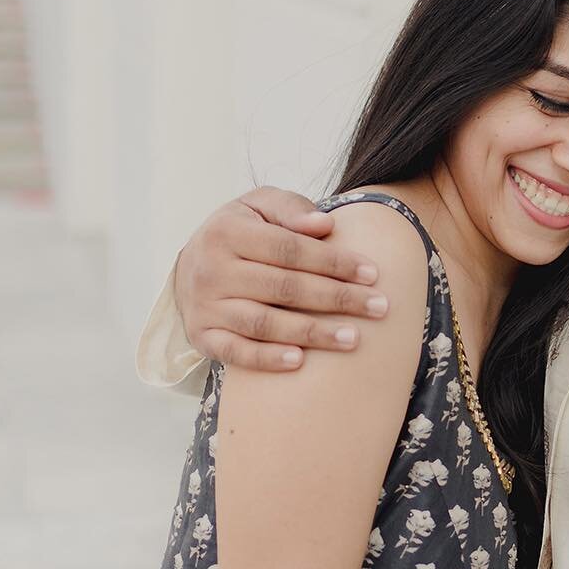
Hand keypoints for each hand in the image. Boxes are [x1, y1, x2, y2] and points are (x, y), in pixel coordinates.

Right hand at [175, 188, 389, 369]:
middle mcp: (211, 269)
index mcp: (227, 231)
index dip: (333, 262)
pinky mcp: (202, 336)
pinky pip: (236, 352)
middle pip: (284, 287)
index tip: (372, 273)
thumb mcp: (258, 206)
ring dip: (312, 333)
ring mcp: (205, 306)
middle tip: (379, 308)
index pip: (289, 249)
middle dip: (337, 298)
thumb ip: (291, 208)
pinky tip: (301, 361)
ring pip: (264, 323)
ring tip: (353, 338)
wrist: (189, 268)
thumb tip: (325, 224)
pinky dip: (267, 359)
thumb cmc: (240, 233)